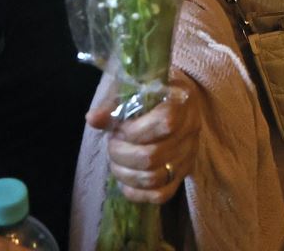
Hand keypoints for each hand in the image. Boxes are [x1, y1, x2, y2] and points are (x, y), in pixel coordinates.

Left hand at [88, 72, 199, 204]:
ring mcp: (188, 155)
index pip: (165, 122)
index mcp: (181, 101)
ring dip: (125, 173)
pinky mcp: (182, 175)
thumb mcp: (130, 88)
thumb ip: (113, 103)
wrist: (172, 101)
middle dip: (121, 153)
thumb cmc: (148, 92)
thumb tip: (93, 119)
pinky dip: (136, 192)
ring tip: (116, 159)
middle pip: (152, 156)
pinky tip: (124, 179)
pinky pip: (161, 195)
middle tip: (112, 144)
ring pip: (154, 178)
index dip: (134, 130)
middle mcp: (190, 129)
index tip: (119, 127)